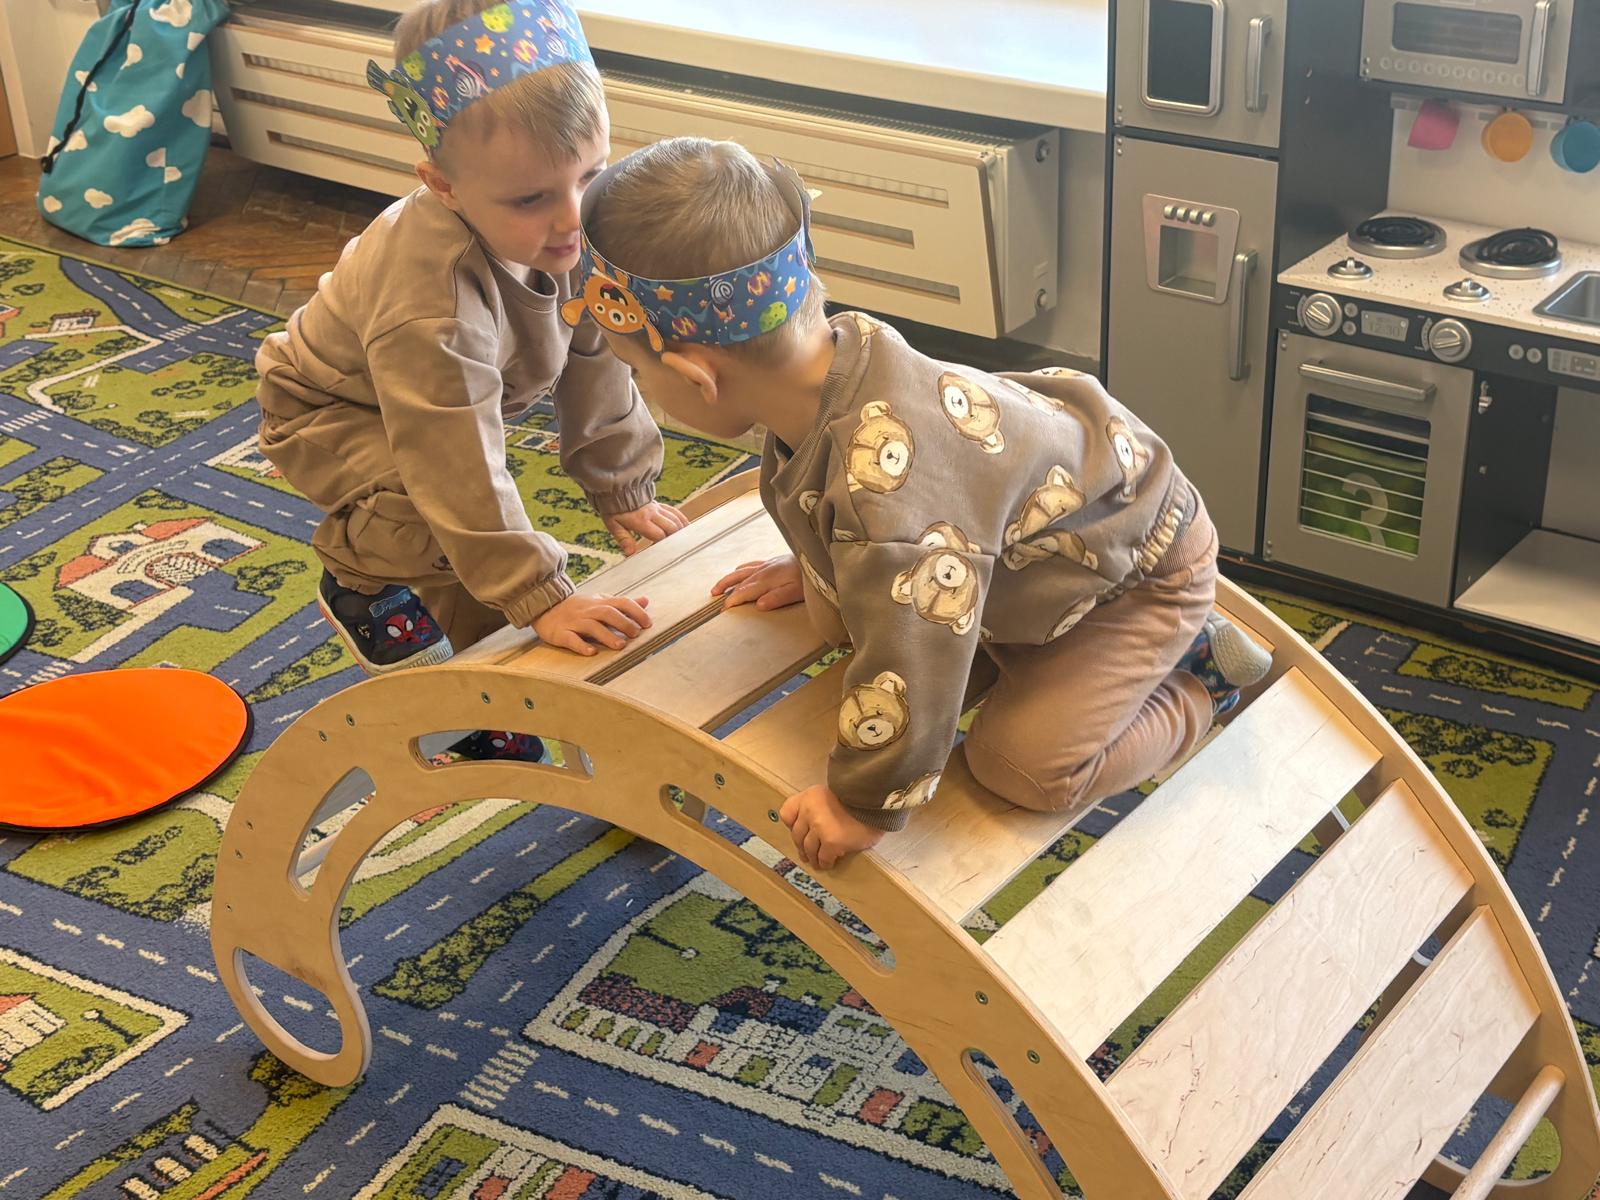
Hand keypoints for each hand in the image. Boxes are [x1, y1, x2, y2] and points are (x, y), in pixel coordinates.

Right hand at [533, 593, 650, 655]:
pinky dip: (581, 645)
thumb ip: (622, 604)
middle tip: (636, 634)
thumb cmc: (578, 607)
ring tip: (620, 645)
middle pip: (607, 613)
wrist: (545, 607)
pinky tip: (591, 652)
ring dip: (607, 635)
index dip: (635, 612)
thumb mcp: (600, 601)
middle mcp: (588, 611)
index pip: (621, 602)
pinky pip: (571, 639)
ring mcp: (574, 622)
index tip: (648, 624)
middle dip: (623, 623)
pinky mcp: (561, 633)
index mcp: (599, 602)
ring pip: (591, 626)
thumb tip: (646, 601)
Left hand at [604, 502, 687, 555]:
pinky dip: (682, 520)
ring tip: (685, 540)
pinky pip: (674, 511)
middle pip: (671, 527)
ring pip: (675, 519)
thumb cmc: (615, 510)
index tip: (663, 552)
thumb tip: (630, 553)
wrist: (617, 490)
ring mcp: (657, 508)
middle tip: (678, 548)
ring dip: (681, 530)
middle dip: (676, 538)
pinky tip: (686, 527)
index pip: (659, 534)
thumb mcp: (614, 525)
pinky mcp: (659, 505)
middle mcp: (652, 514)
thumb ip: (624, 539)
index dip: (663, 544)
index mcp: (641, 521)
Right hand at [712, 555, 802, 610]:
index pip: (744, 591)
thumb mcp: (796, 592)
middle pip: (739, 580)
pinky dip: (741, 569)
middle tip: (714, 599)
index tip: (724, 609)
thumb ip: (777, 598)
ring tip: (717, 588)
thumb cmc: (808, 577)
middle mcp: (764, 570)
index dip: (733, 600)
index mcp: (767, 579)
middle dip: (726, 590)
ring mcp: (767, 564)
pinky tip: (738, 571)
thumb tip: (759, 605)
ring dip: (728, 579)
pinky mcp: (773, 561)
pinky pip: (751, 564)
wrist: (817, 556)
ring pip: (742, 571)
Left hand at [779, 785, 883, 870]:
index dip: (792, 825)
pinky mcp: (832, 841)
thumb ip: (818, 806)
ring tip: (816, 863)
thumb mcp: (832, 793)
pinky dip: (825, 863)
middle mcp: (809, 810)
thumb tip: (812, 827)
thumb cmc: (858, 798)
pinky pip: (824, 857)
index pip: (787, 813)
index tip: (800, 833)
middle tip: (806, 854)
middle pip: (797, 834)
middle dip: (802, 846)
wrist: (876, 803)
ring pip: (809, 848)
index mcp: (809, 796)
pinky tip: (829, 865)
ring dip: (812, 858)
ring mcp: (819, 827)